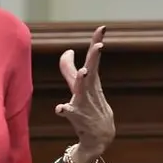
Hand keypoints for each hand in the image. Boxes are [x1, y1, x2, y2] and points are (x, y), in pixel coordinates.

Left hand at [56, 26, 114, 162]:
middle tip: (100, 45)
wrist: (100, 135)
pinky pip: (69, 112)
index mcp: (90, 79)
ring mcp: (83, 102)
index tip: (102, 28)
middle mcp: (88, 88)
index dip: (95, 42)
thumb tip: (66, 52)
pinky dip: (64, 110)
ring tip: (84, 71)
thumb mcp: (80, 85)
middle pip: (91, 69)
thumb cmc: (89, 106)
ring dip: (82, 80)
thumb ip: (70, 68)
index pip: (92, 58)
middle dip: (94, 57)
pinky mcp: (77, 116)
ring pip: (82, 89)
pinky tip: (60, 108)